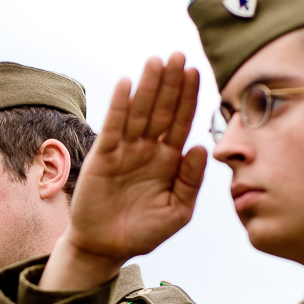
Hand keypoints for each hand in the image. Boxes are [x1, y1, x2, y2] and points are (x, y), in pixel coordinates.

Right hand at [40, 53, 205, 291]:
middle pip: (162, 110)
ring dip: (148, 86)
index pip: (181, 122)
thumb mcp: (177, 211)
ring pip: (139, 113)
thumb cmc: (143, 231)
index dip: (189, 98)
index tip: (196, 72)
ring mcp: (125, 151)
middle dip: (171, 83)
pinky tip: (126, 84)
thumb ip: (191, 181)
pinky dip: (119, 106)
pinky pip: (113, 127)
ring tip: (157, 61)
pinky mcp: (103, 157)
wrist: (107, 248)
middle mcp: (148, 149)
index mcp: (169, 160)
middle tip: (179, 56)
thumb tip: (200, 146)